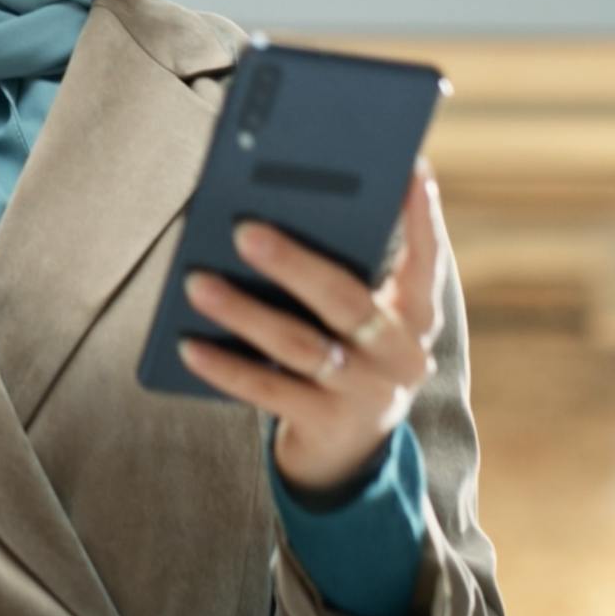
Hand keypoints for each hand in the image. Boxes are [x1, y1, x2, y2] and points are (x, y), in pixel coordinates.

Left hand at [178, 156, 453, 494]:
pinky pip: (268, 390)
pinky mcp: (327, 426)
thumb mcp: (364, 315)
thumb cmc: (348, 351)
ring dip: (244, 312)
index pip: (426, 259)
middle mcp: (401, 355)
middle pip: (347, 302)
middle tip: (244, 229)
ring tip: (197, 282)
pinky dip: (226, 366)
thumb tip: (276, 211)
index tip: (410, 167)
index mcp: (417, 315)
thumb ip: (345, 270)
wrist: (349, 448)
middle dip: (294, 264)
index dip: (421, 215)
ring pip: (299, 345)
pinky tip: (188, 345)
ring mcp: (366, 394)